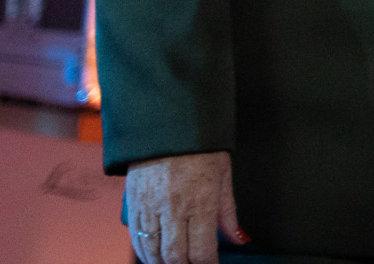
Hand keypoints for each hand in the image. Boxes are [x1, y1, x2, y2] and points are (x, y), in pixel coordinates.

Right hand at [126, 151, 246, 263]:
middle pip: (176, 257)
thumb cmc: (201, 148)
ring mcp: (151, 208)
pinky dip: (145, 253)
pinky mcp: (134, 205)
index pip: (202, 250)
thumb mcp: (224, 175)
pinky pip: (136, 240)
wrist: (168, 124)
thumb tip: (238, 238)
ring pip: (153, 253)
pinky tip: (155, 256)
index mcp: (201, 202)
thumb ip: (228, 212)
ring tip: (176, 262)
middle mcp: (174, 209)